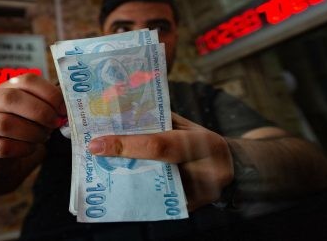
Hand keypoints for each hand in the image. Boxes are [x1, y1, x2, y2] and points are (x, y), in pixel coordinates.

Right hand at [0, 74, 66, 164]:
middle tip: (54, 124)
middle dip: (39, 112)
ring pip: (5, 124)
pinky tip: (30, 149)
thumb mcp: (34, 116)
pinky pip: (1, 146)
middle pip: (12, 99)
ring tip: (42, 138)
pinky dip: (21, 149)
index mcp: (5, 87)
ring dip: (31, 133)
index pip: (26, 80)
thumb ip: (48, 108)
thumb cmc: (22, 131)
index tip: (63, 109)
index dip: (48, 93)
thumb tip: (67, 110)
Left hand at [88, 112, 233, 210]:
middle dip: (120, 162)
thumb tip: (121, 117)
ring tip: (101, 167)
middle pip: (153, 171)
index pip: (159, 146)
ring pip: (152, 189)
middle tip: (95, 154)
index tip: (97, 144)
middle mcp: (206, 172)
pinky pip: (159, 202)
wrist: (232, 167)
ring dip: (125, 179)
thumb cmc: (201, 141)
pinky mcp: (192, 209)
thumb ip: (159, 121)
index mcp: (205, 143)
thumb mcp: (186, 125)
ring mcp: (201, 196)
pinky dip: (138, 192)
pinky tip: (120, 183)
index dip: (126, 145)